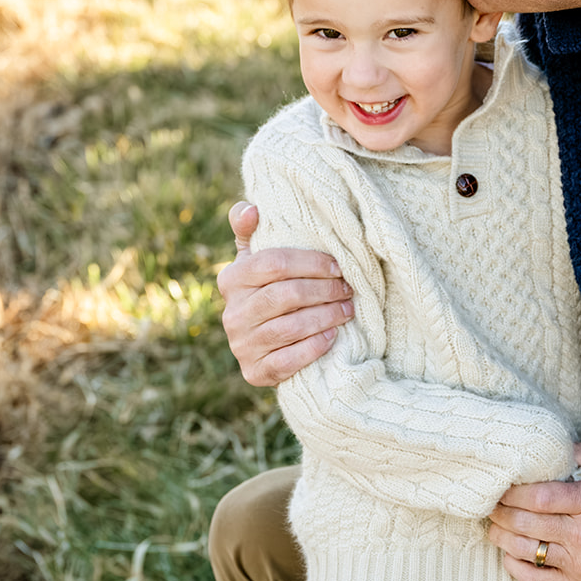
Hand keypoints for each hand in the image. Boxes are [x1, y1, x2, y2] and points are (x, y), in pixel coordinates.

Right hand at [215, 201, 352, 386]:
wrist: (261, 345)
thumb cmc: (266, 290)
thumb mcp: (255, 259)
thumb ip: (250, 230)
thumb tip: (253, 209)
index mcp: (231, 279)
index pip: (273, 263)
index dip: (310, 263)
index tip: (338, 265)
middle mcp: (231, 313)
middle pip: (284, 295)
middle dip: (323, 291)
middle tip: (349, 289)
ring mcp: (241, 345)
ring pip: (289, 328)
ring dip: (324, 317)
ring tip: (348, 310)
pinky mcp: (254, 372)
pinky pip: (287, 361)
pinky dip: (313, 348)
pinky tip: (332, 337)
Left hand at [487, 442, 580, 580]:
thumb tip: (565, 449)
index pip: (540, 497)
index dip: (513, 490)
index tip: (501, 482)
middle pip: (526, 522)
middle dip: (500, 510)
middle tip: (489, 500)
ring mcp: (578, 564)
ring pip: (525, 549)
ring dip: (501, 535)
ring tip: (493, 522)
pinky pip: (536, 580)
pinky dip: (515, 566)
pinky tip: (508, 552)